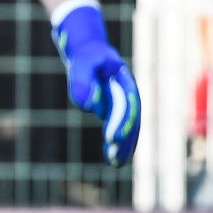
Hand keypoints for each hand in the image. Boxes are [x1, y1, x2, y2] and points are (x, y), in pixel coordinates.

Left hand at [53, 3, 139, 166]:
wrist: (88, 49)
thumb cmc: (85, 55)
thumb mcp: (81, 63)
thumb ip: (82, 81)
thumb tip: (85, 105)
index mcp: (124, 81)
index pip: (127, 105)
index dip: (122, 122)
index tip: (112, 139)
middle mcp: (126, 93)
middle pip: (130, 119)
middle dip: (125, 139)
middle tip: (116, 160)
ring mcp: (120, 101)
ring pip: (126, 126)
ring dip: (123, 145)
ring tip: (116, 164)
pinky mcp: (112, 107)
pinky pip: (117, 126)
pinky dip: (115, 141)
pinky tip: (112, 157)